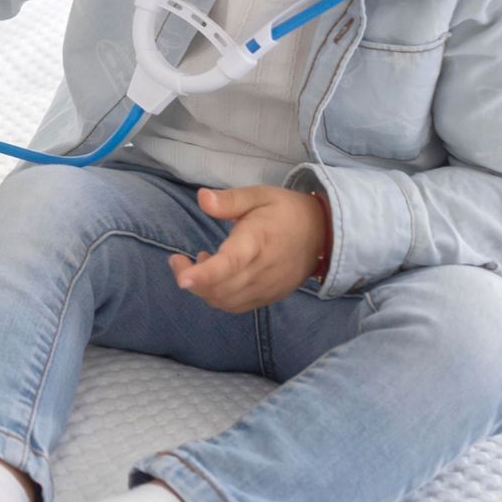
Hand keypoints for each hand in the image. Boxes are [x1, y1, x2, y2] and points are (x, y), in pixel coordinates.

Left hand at [169, 186, 329, 312]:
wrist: (323, 234)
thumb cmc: (285, 211)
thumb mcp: (259, 195)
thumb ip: (229, 200)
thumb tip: (202, 197)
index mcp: (258, 242)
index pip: (230, 263)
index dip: (205, 274)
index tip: (183, 279)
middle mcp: (263, 271)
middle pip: (220, 289)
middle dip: (191, 279)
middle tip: (177, 260)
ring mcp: (267, 288)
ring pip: (225, 301)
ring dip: (202, 289)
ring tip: (198, 263)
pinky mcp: (268, 297)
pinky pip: (236, 306)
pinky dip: (217, 296)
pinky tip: (215, 276)